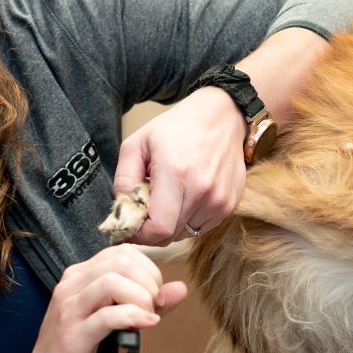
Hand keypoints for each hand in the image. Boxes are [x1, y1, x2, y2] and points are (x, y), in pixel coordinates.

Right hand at [6, 245, 186, 352]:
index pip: (122, 253)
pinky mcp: (73, 335)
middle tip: (154, 307)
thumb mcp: (116, 323)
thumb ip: (146, 303)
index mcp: (79, 276)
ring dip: (141, 298)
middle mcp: (71, 285)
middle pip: (120, 261)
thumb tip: (181, 288)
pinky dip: (133, 317)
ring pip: (112, 282)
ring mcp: (69, 308)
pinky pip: (108, 316)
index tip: (157, 296)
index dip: (149, 270)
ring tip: (147, 316)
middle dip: (149, 282)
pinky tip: (145, 325)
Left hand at [114, 87, 246, 244]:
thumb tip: (122, 211)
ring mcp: (220, 200)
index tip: (129, 227)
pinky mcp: (230, 204)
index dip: (140, 235)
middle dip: (151, 230)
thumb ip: (124, 178)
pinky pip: (201, 227)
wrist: (221, 117)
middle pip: (170, 235)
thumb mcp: (137, 143)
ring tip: (166, 198)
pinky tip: (183, 197)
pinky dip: (188, 219)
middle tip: (143, 212)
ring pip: (185, 234)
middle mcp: (202, 191)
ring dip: (170, 224)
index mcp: (176, 174)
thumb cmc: (176, 128)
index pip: (158, 228)